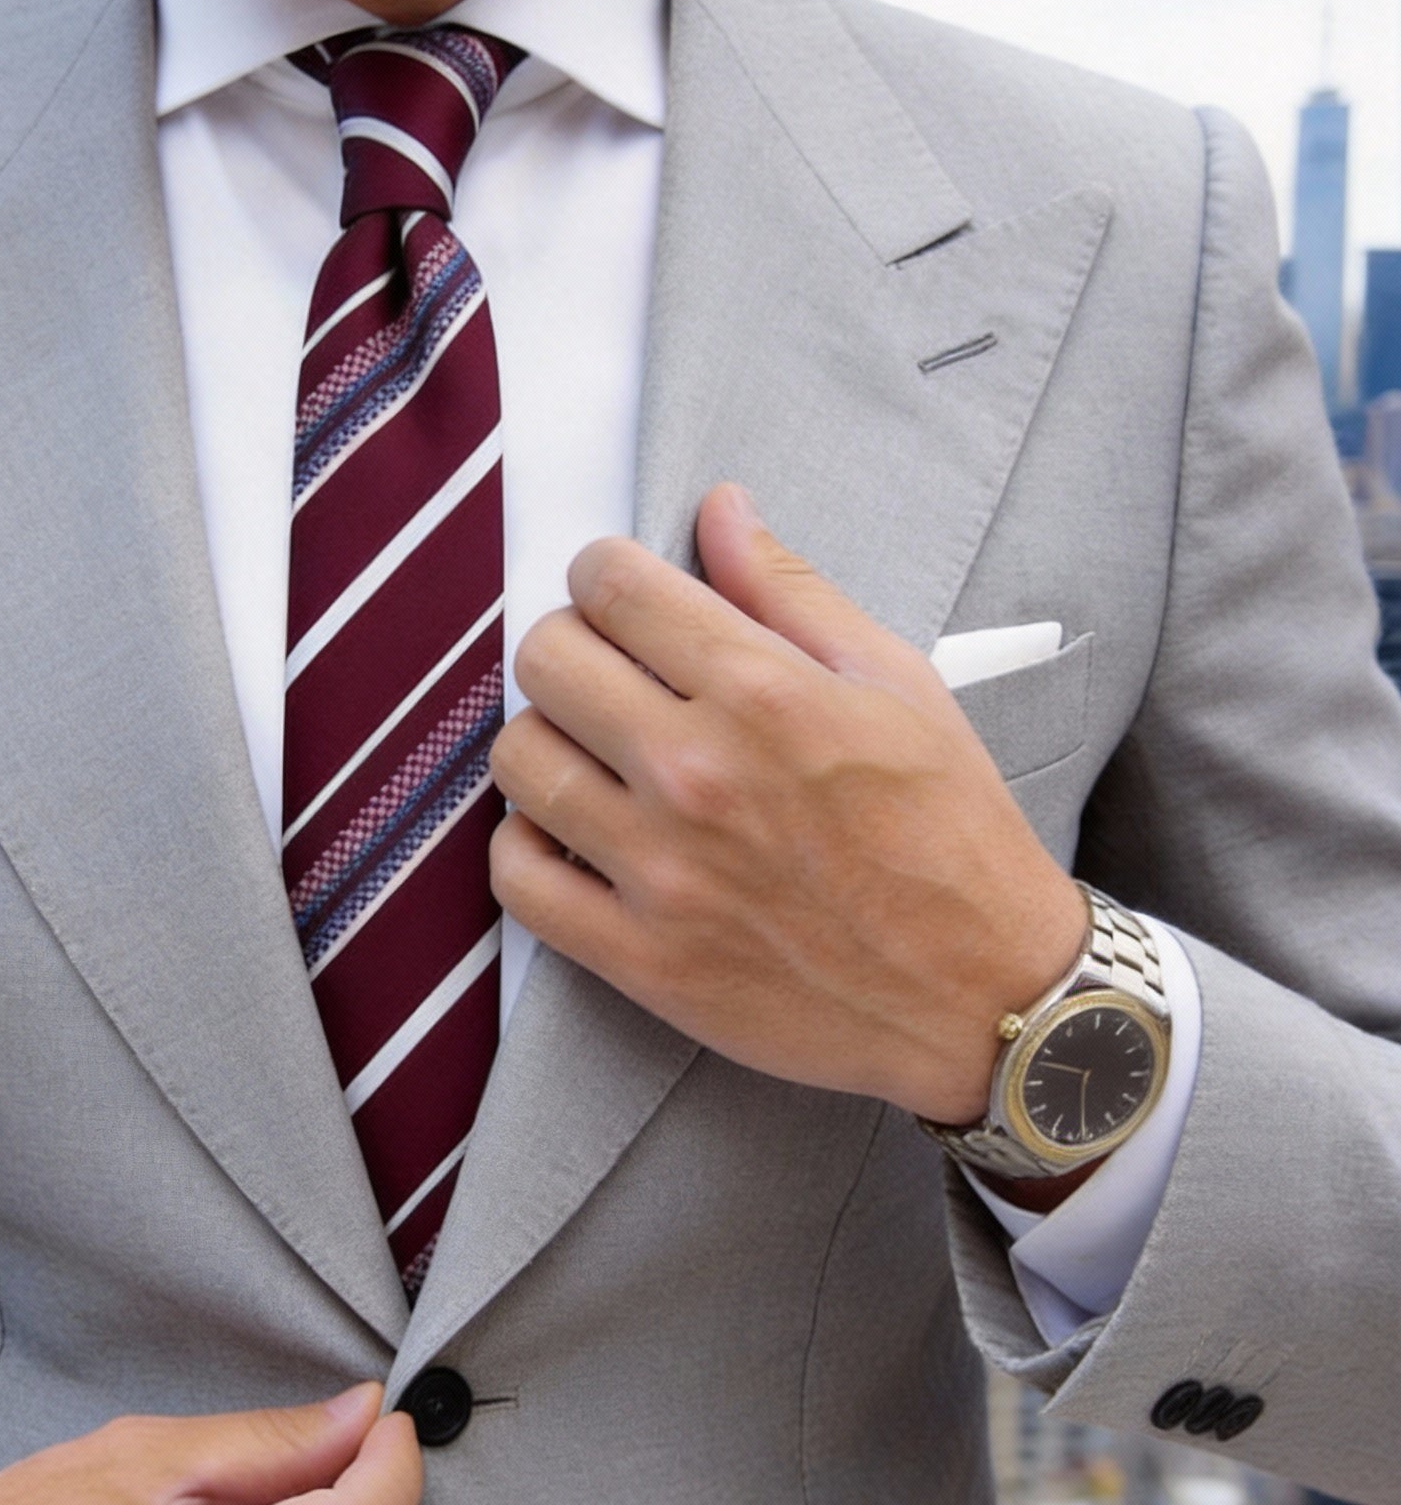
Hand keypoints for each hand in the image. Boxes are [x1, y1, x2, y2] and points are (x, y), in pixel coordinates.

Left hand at [488, 484, 1085, 1124]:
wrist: (985, 996)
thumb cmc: (952, 834)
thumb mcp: (898, 686)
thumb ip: (792, 592)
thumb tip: (719, 509)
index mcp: (763, 694)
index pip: (613, 587)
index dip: (604, 574)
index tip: (621, 596)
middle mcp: (697, 774)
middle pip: (546, 661)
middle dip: (569, 646)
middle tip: (607, 673)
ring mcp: (660, 871)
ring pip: (519, 760)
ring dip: (544, 741)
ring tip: (592, 756)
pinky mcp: (639, 957)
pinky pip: (518, 879)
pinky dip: (527, 847)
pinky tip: (573, 835)